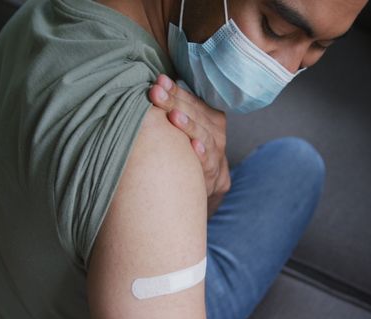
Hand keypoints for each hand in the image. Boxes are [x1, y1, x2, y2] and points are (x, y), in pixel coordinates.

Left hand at [148, 74, 230, 217]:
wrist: (205, 185)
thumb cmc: (188, 149)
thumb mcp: (187, 127)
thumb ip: (175, 108)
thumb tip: (153, 84)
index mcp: (210, 117)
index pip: (192, 100)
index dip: (176, 90)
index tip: (159, 81)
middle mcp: (216, 133)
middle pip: (196, 114)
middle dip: (175, 102)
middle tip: (156, 93)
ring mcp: (217, 154)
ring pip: (204, 136)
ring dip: (189, 125)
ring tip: (174, 115)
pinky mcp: (214, 176)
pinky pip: (209, 163)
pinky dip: (202, 155)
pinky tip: (194, 146)